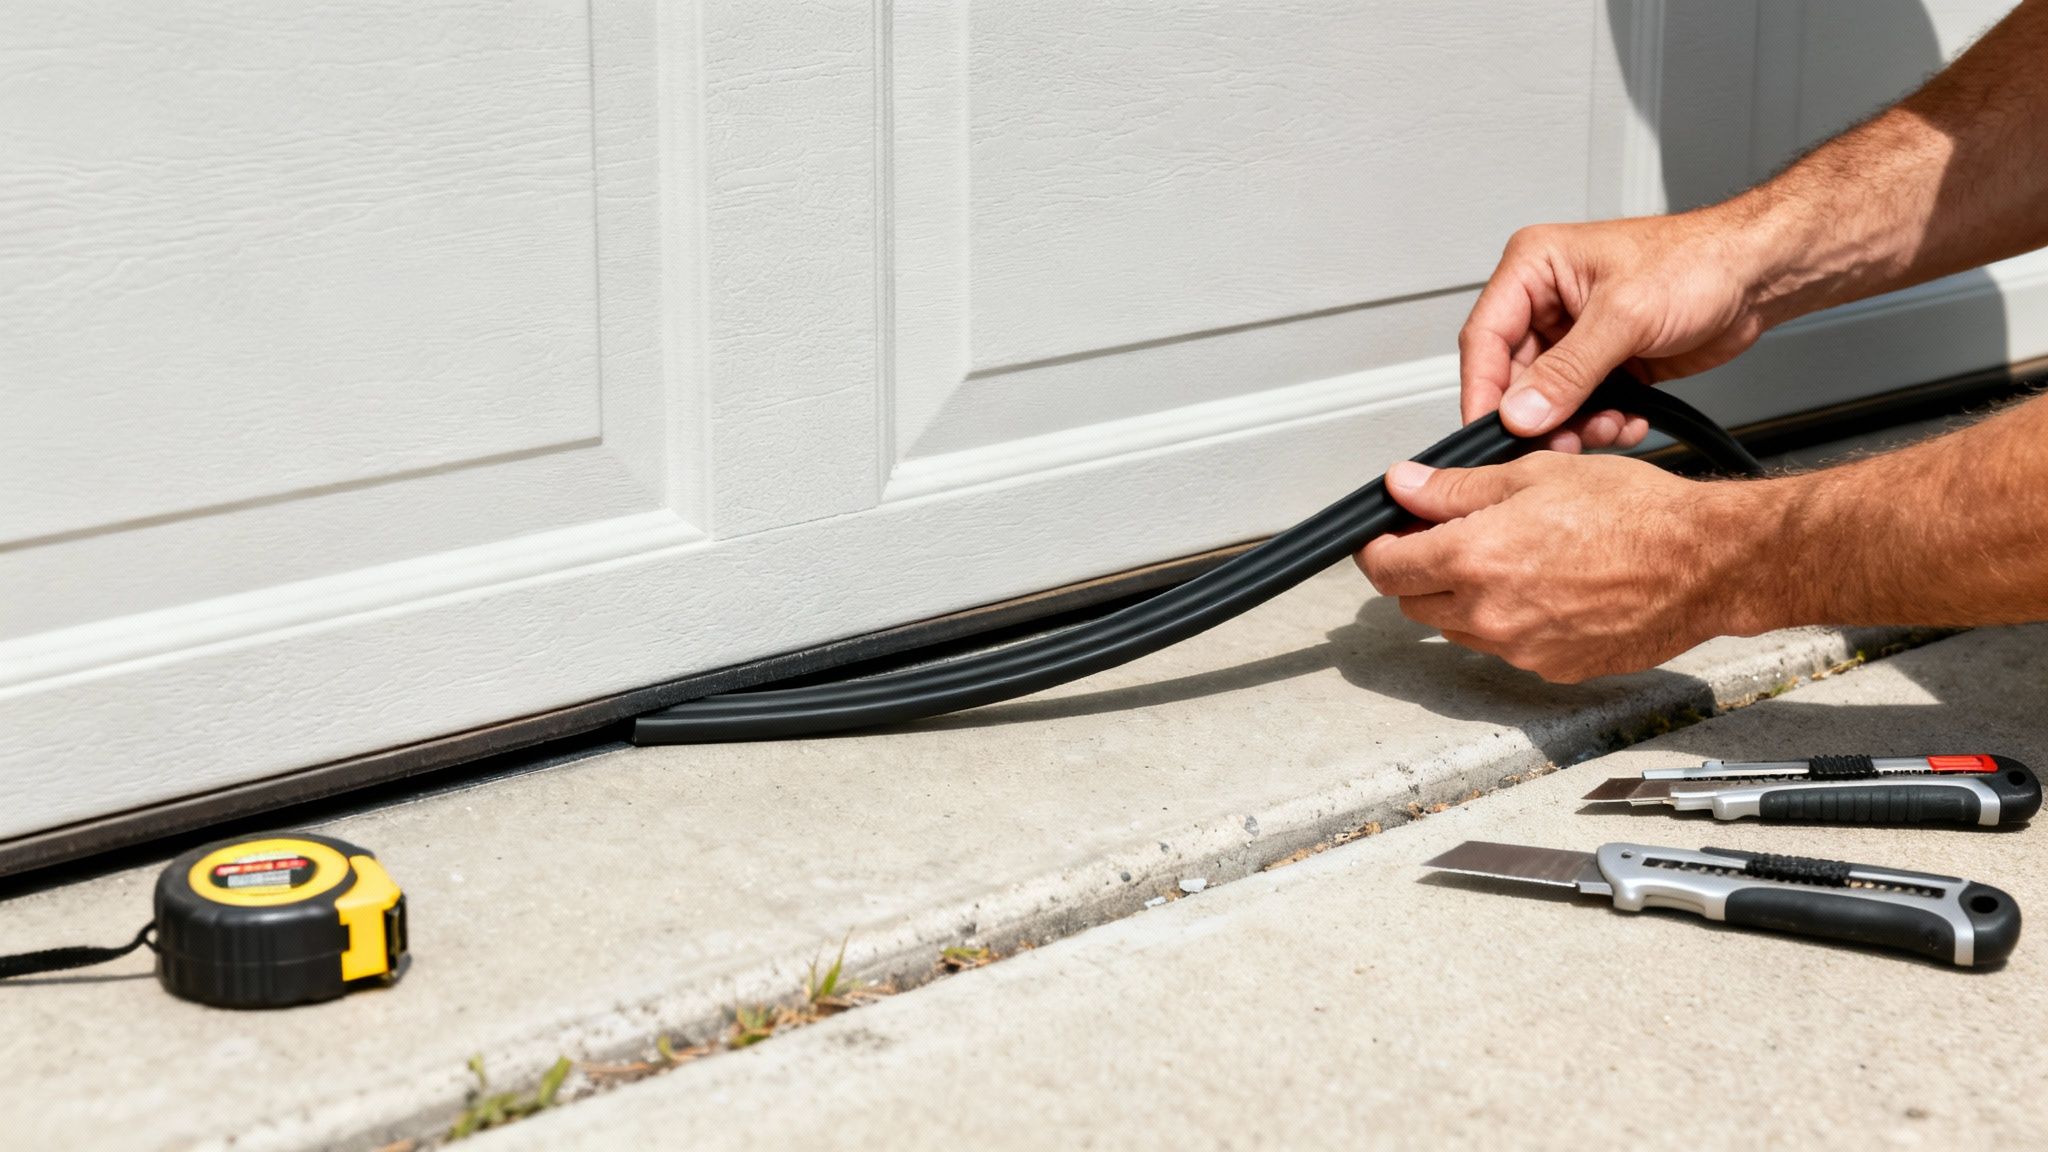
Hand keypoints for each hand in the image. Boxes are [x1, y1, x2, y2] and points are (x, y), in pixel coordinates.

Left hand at [1355, 453, 1763, 681]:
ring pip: (1459, 629)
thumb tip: (1405, 486)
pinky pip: (1508, 648)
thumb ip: (1456, 489)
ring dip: (1465, 599)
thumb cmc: (1636, 514)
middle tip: (1453, 538)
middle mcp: (1490, 614)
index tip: (1385, 536)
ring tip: (1516, 558)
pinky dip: (1511, 622)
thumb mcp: (1536, 474)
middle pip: (1415, 603)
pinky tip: (1549, 588)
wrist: (1704, 564)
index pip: (1386, 568)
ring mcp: (1521, 650)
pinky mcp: (1552, 669)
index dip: (1379, 548)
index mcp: (1475, 559)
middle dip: (1421, 572)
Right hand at [1461, 212, 1767, 451]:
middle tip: (1560, 444)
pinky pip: (1583, 407)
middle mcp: (1548, 302)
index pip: (1485, 338)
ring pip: (1548, 400)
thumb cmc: (1700, 260)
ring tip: (1607, 428)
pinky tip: (1628, 420)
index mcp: (1535, 268)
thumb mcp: (1624, 316)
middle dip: (1540, 416)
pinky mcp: (1604, 362)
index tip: (1489, 433)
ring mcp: (1576, 335)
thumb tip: (1519, 413)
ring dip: (1575, 425)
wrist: (1759, 275)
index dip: (1484, 391)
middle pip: (1514, 377)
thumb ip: (1567, 371)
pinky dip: (1602, 423)